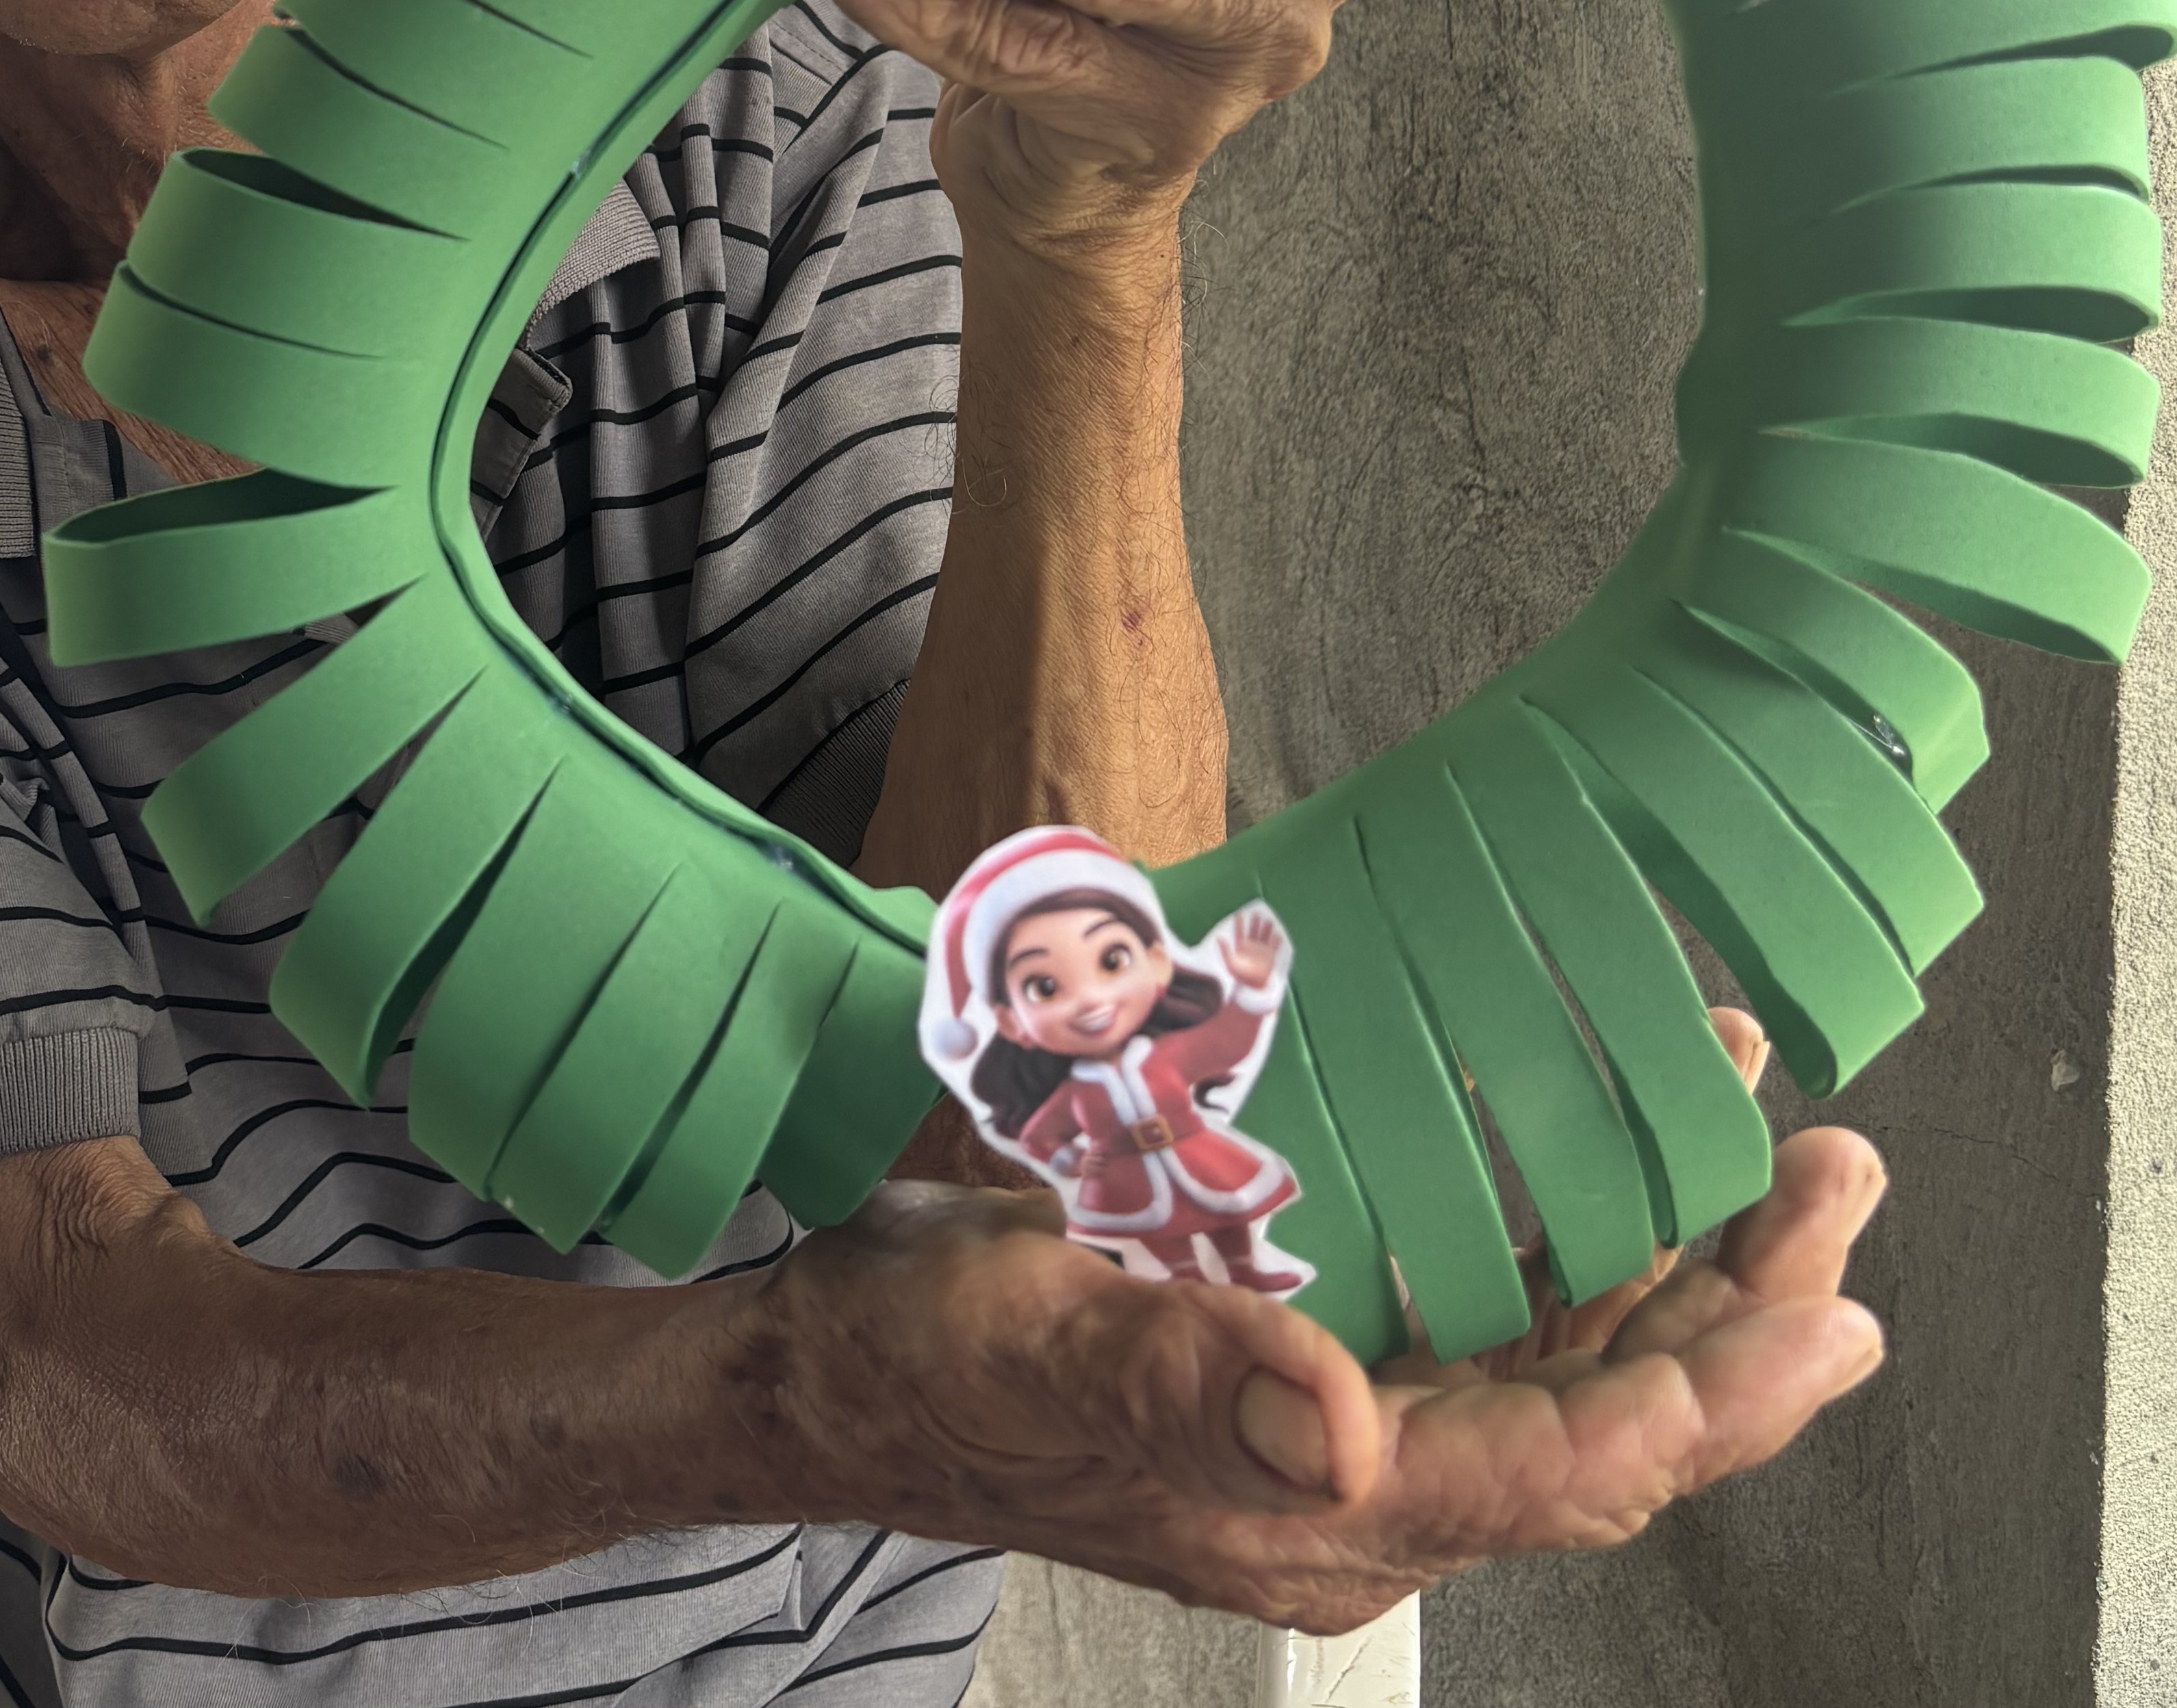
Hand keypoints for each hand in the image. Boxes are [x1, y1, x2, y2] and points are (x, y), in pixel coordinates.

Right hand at [739, 1109, 1886, 1631]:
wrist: (828, 1367)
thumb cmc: (923, 1365)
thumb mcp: (1037, 1354)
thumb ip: (1191, 1389)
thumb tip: (1349, 1433)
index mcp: (1311, 1513)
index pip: (1559, 1470)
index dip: (1705, 1395)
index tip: (1821, 1303)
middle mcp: (1353, 1487)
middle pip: (1596, 1424)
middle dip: (1737, 1315)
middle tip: (1834, 1182)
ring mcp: (1336, 1428)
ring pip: (1557, 1367)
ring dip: (1671, 1265)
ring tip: (1768, 1148)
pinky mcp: (1306, 1362)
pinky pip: (1478, 1320)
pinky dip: (1559, 1239)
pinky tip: (1600, 1156)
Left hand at [1221, 904, 1285, 989]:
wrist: (1254, 987)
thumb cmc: (1241, 976)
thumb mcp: (1230, 963)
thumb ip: (1225, 950)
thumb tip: (1219, 938)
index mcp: (1241, 948)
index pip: (1240, 933)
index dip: (1239, 924)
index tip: (1238, 915)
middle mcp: (1251, 948)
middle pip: (1253, 932)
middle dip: (1254, 923)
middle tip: (1256, 913)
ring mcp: (1261, 952)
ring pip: (1264, 936)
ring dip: (1266, 929)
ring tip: (1268, 920)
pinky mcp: (1270, 957)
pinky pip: (1274, 946)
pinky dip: (1276, 940)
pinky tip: (1278, 934)